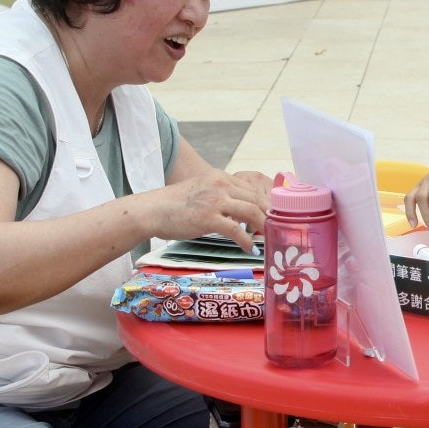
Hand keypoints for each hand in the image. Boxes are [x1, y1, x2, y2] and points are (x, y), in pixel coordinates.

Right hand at [151, 168, 270, 252]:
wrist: (152, 210)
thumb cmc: (175, 205)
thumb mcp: (202, 191)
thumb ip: (222, 196)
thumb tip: (241, 213)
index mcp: (220, 177)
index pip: (252, 188)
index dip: (266, 204)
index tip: (274, 217)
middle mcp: (220, 184)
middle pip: (256, 199)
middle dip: (269, 216)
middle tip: (276, 230)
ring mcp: (214, 200)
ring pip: (252, 212)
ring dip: (263, 228)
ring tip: (267, 239)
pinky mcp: (208, 218)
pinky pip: (236, 230)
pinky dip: (246, 241)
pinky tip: (249, 250)